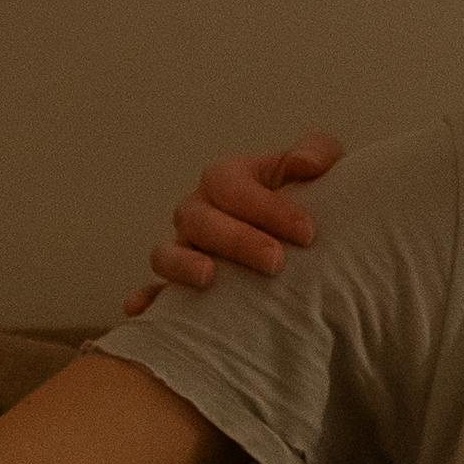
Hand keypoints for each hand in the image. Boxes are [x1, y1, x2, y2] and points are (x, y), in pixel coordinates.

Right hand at [122, 130, 341, 316]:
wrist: (304, 244)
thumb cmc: (310, 201)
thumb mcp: (321, 169)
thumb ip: (318, 152)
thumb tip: (305, 165)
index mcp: (226, 180)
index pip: (232, 186)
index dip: (266, 207)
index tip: (307, 233)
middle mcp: (198, 212)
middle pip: (199, 220)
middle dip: (236, 240)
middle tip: (276, 261)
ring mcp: (183, 250)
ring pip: (165, 253)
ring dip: (182, 264)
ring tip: (210, 278)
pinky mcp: (179, 287)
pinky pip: (153, 295)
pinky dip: (146, 300)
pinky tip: (142, 311)